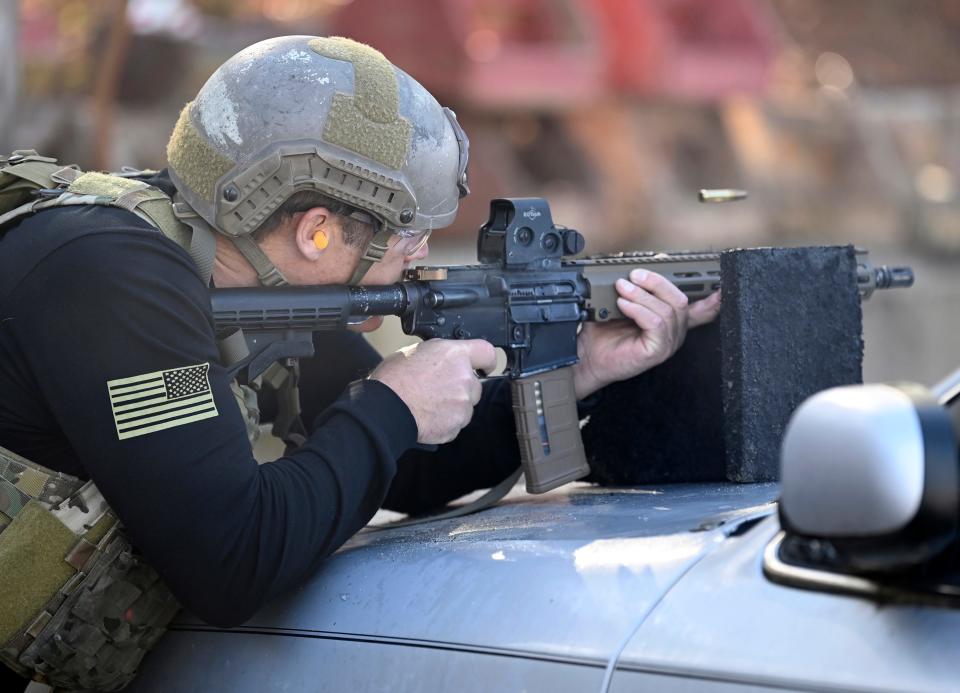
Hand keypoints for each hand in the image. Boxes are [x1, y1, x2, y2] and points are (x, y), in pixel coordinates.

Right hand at [369, 339, 496, 443]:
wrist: (386, 408)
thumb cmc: (394, 379)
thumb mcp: (416, 351)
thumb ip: (441, 355)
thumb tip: (445, 360)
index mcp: (456, 355)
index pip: (486, 353)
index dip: (485, 361)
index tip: (484, 366)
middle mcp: (465, 378)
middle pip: (474, 384)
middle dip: (461, 387)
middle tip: (438, 389)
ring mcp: (463, 404)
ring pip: (466, 405)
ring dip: (453, 405)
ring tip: (428, 403)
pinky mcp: (456, 424)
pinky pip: (456, 423)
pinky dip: (445, 421)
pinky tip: (428, 416)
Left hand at [573, 269, 721, 398]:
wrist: (589, 356)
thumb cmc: (604, 332)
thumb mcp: (622, 304)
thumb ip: (637, 289)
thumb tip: (638, 269)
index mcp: (671, 320)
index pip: (700, 309)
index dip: (713, 299)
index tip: (718, 286)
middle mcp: (674, 332)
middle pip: (680, 299)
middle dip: (656, 282)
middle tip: (634, 275)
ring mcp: (668, 343)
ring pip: (667, 310)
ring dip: (642, 295)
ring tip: (622, 288)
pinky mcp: (657, 351)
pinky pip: (656, 323)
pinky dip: (638, 309)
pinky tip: (623, 305)